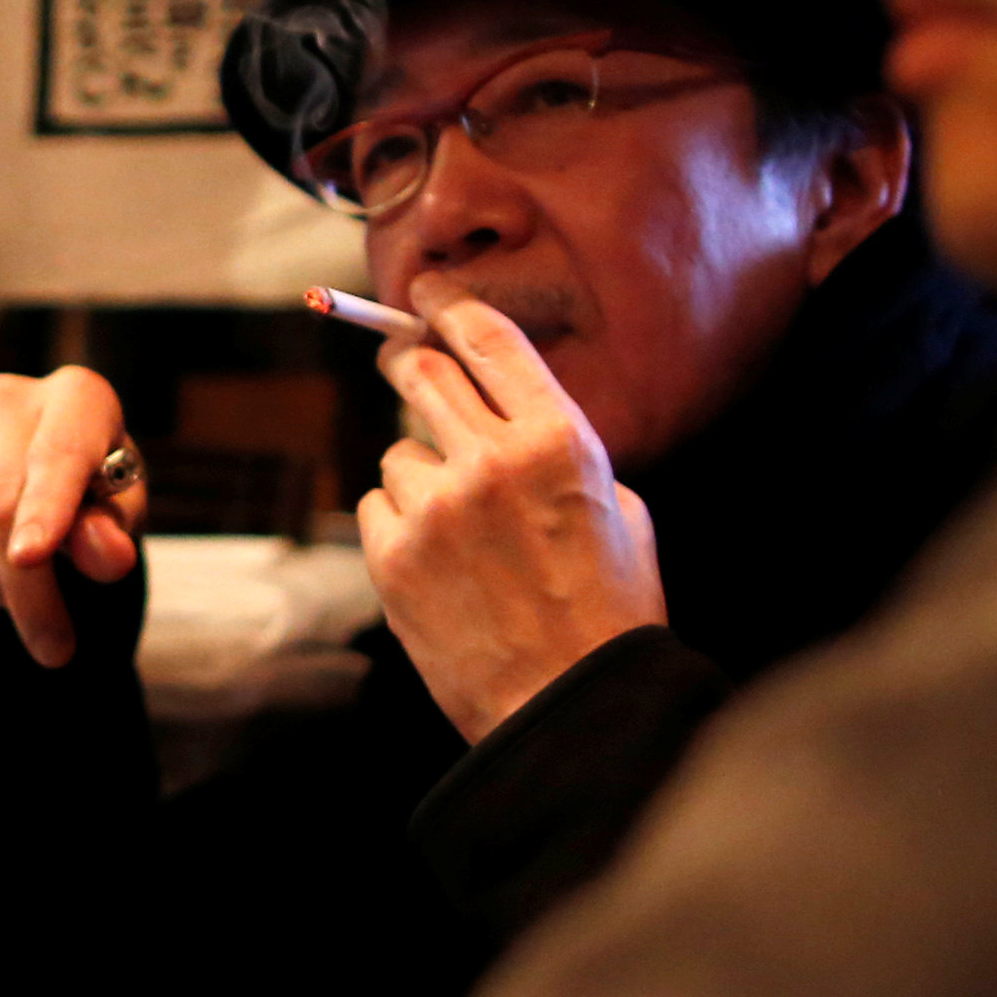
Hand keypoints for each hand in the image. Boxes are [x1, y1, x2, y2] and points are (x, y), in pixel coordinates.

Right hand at [0, 368, 148, 668]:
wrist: (45, 478)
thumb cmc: (97, 491)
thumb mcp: (122, 513)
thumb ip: (115, 532)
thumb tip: (107, 557)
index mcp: (77, 395)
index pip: (56, 458)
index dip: (44, 511)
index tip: (32, 558)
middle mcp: (6, 396)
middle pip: (2, 508)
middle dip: (29, 590)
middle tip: (54, 648)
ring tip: (28, 598)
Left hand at [359, 283, 665, 743]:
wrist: (569, 704)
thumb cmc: (609, 609)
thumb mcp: (620, 506)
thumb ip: (559, 446)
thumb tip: (504, 407)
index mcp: (559, 440)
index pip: (489, 339)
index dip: (450, 304)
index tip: (429, 293)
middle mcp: (492, 461)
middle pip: (421, 371)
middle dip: (409, 358)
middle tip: (404, 357)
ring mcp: (436, 509)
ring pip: (399, 450)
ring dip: (421, 472)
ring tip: (462, 529)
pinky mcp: (393, 557)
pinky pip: (376, 505)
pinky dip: (399, 524)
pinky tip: (440, 563)